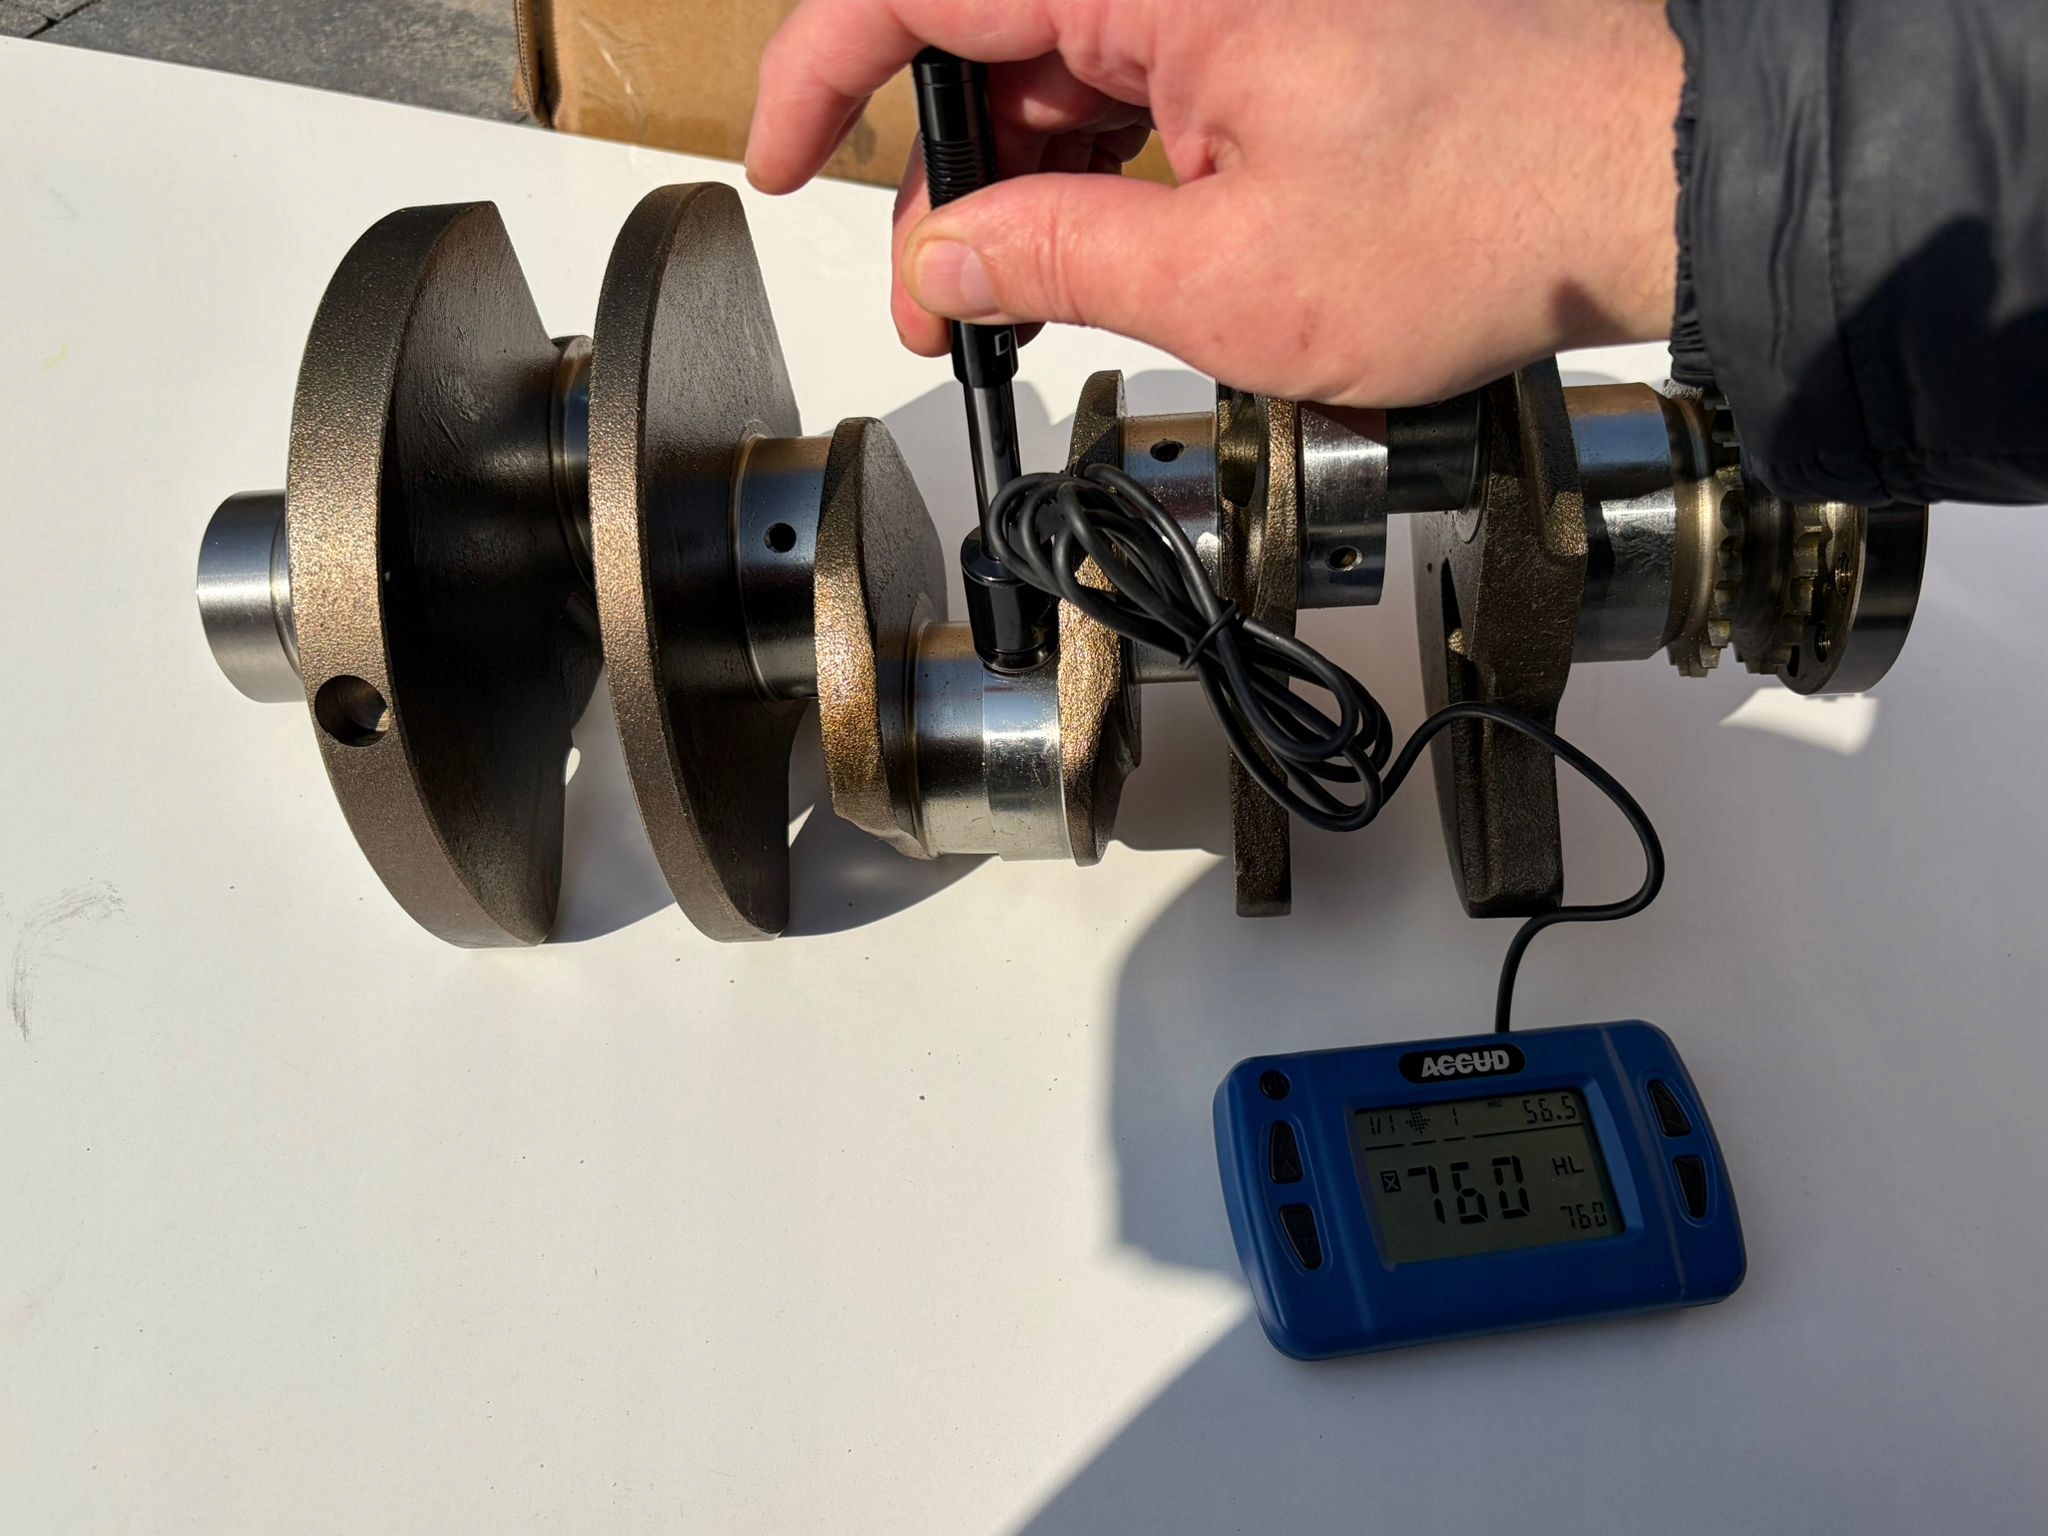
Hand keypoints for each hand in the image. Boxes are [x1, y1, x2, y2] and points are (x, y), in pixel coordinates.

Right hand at [746, 0, 1683, 406]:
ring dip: (1020, 176)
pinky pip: (1139, 71)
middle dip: (936, 166)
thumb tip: (942, 260)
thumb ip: (1056, 256)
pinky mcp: (1276, 23)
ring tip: (1023, 294)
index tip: (773, 157)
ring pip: (1059, 58)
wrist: (1642, 184)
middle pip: (984, 26)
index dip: (817, 71)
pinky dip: (1102, 160)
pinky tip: (1106, 244)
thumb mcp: (1229, 278)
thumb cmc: (1487, 210)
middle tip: (940, 298)